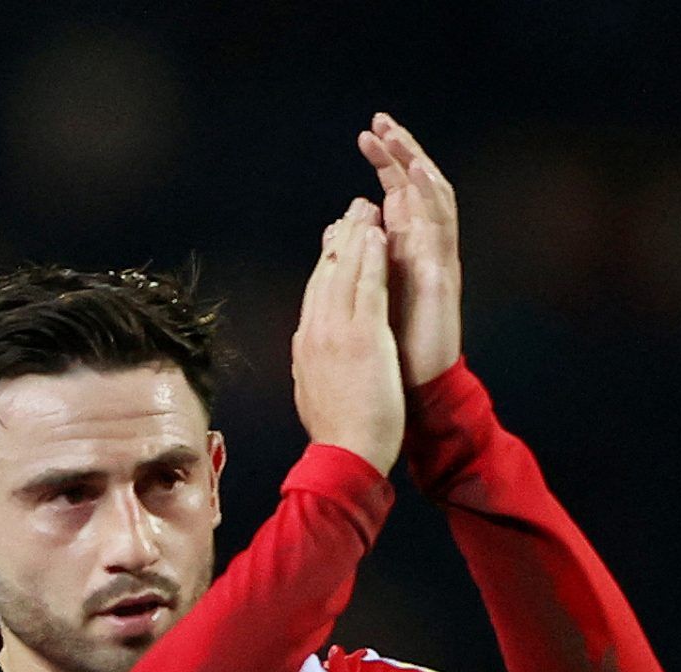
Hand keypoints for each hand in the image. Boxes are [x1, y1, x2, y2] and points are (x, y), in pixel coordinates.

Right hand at [292, 198, 405, 473]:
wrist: (344, 454)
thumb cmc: (337, 433)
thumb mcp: (313, 390)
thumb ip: (309, 364)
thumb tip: (303, 349)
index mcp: (306, 344)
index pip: (315, 292)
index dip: (326, 262)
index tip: (335, 239)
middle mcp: (316, 330)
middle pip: (325, 273)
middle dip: (339, 238)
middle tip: (352, 210)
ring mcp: (337, 331)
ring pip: (344, 271)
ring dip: (355, 235)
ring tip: (366, 208)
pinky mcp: (362, 336)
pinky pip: (367, 286)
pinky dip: (371, 257)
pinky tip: (377, 234)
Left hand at [358, 112, 460, 387]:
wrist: (413, 394)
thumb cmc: (390, 352)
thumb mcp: (364, 297)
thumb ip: (357, 261)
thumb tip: (336, 232)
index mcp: (403, 253)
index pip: (397, 194)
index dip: (384, 164)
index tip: (366, 134)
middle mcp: (423, 251)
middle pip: (416, 188)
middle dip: (400, 153)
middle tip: (381, 121)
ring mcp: (436, 260)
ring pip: (432, 199)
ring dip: (415, 164)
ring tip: (397, 135)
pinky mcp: (443, 274)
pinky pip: (441, 226)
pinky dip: (430, 196)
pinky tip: (416, 171)